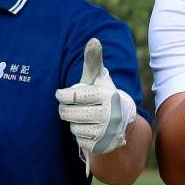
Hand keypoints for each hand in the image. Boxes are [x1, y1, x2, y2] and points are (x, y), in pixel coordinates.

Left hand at [55, 37, 136, 161]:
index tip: (61, 94)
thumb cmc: (104, 95)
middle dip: (65, 110)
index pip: (73, 97)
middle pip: (70, 114)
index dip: (62, 96)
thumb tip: (93, 40)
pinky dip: (80, 135)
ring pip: (74, 127)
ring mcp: (107, 131)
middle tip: (67, 107)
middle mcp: (109, 113)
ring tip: (82, 117)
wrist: (123, 122)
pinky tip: (88, 129)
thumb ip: (94, 61)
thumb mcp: (99, 78)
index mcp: (106, 95)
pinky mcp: (104, 145)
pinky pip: (80, 140)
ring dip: (73, 122)